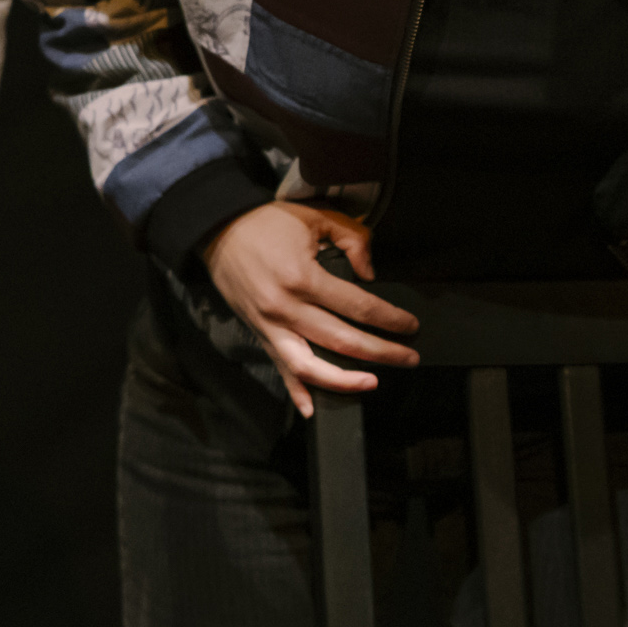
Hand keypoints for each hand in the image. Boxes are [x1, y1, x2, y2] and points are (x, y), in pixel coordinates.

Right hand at [198, 202, 420, 420]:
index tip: (410, 325)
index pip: (358, 306)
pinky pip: (280, 369)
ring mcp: (271, 325)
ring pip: (310, 367)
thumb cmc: (266, 222)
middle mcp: (286, 307)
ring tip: (372, 382)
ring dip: (344, 381)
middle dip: (382, 352)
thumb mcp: (315, 217)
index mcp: (303, 277)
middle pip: (343, 341)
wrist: (217, 230)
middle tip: (408, 358)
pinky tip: (313, 410)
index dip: (390, 319)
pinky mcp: (259, 333)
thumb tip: (371, 274)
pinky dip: (296, 393)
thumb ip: (352, 240)